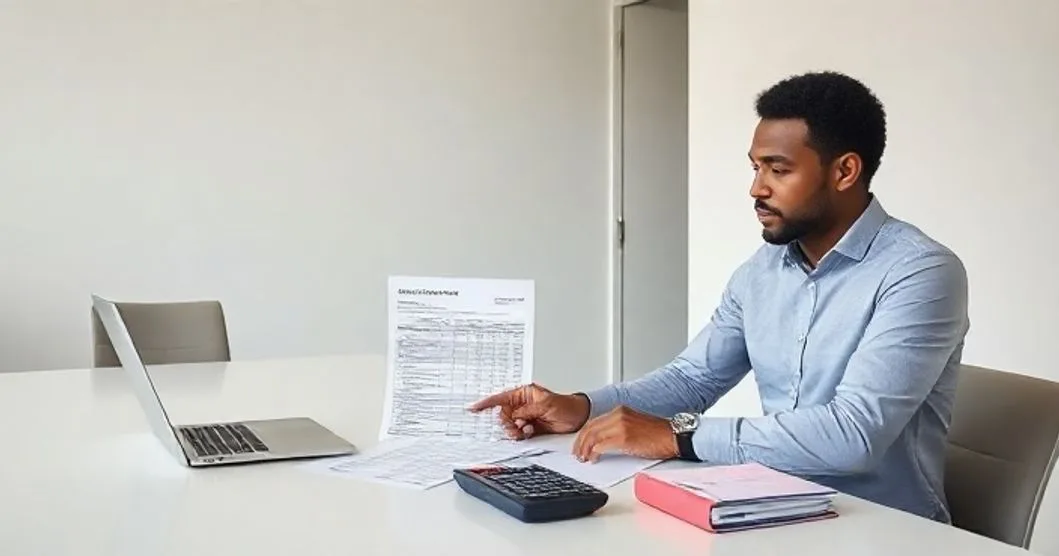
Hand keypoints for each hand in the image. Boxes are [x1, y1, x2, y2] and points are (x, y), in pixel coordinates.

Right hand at [469, 383, 590, 439]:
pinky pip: (518, 433)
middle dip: (506, 422)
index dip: (485, 403)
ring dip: (514, 430)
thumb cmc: (566, 405)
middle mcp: (523, 405)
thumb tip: (515, 416)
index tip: (473, 408)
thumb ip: (528, 410)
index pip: (500, 398)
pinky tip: (529, 432)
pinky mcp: (531, 428)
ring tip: (525, 429)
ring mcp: (526, 417)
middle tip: (516, 425)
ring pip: (509, 426)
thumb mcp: (546, 404)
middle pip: (503, 415)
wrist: (578, 417)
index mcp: (524, 394)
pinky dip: (521, 435)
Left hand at [571, 406, 678, 462]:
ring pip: (593, 436)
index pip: (593, 421)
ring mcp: (620, 425)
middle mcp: (618, 414)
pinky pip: (601, 445)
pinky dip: (594, 453)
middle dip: (580, 442)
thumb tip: (601, 442)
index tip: (579, 445)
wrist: (673, 436)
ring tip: (584, 458)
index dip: (583, 435)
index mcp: (619, 410)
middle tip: (577, 454)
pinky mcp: (624, 437)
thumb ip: (616, 428)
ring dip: (585, 449)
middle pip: (590, 428)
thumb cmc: (657, 434)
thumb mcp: (633, 425)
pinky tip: (594, 458)